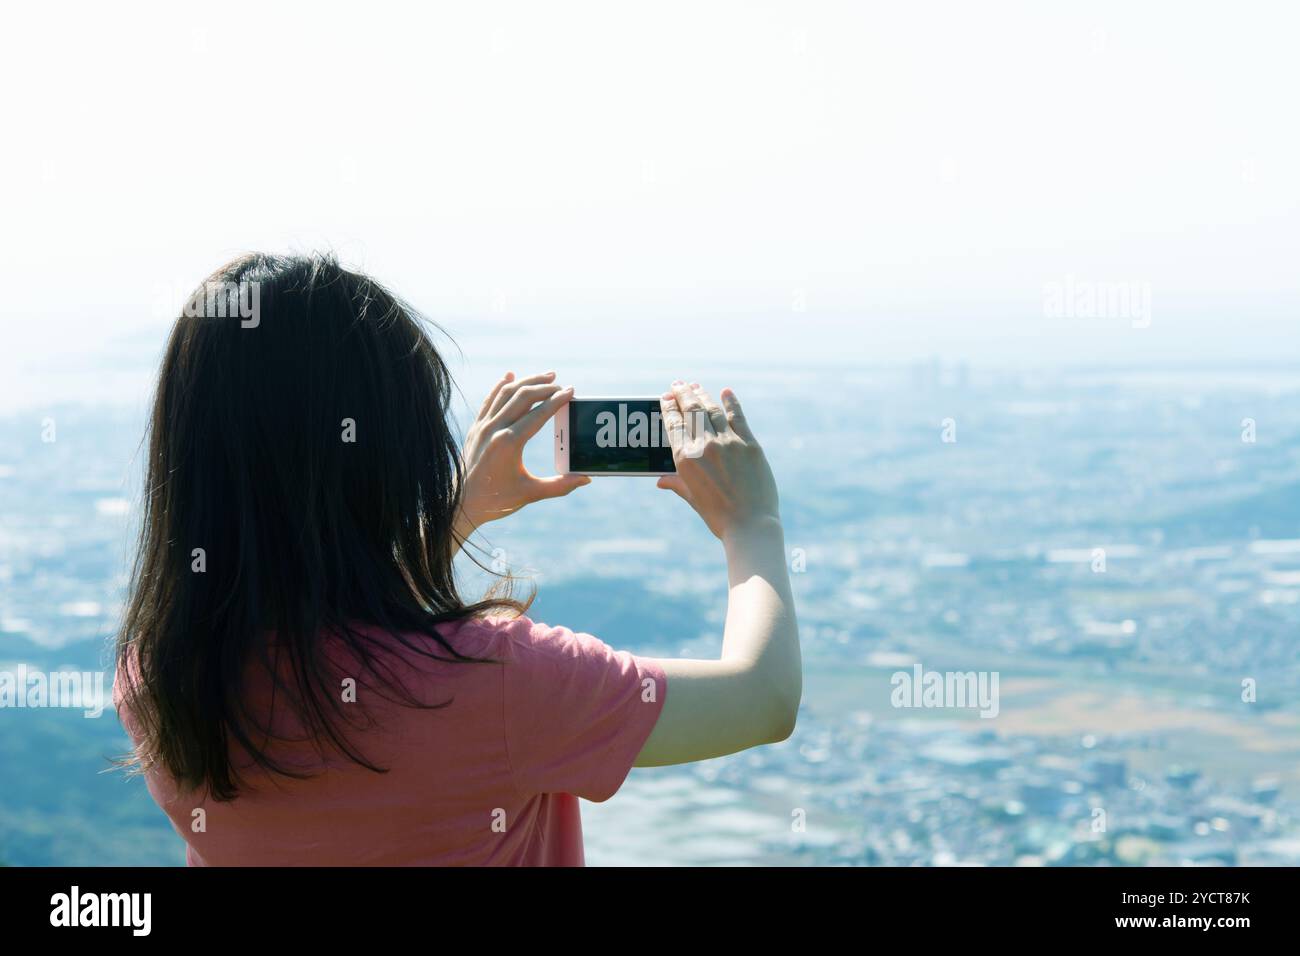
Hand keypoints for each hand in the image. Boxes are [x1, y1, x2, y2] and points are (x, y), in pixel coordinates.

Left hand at [455, 371, 588, 542]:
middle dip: (544, 386)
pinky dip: (501, 386)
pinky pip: (489, 399)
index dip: (557, 401)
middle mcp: (494, 429)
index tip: (571, 392)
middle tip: (561, 384)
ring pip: (506, 393)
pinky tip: (510, 376)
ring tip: (546, 377)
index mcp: (509, 443)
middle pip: (523, 396)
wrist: (462, 503)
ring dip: (527, 381)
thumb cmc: (497, 500)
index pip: (539, 414)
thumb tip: (586, 478)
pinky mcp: (475, 428)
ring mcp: (482, 426)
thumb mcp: (531, 493)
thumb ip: (560, 485)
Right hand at [656, 382, 779, 539]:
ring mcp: (728, 443)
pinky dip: (730, 402)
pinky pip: (737, 417)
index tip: (666, 396)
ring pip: (711, 410)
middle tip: (678, 383)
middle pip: (691, 411)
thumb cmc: (719, 517)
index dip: (669, 407)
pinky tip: (726, 392)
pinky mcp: (749, 444)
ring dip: (702, 395)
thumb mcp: (693, 499)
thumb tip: (660, 481)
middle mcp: (704, 446)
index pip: (674, 424)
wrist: (750, 525)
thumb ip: (677, 484)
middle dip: (683, 394)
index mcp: (685, 459)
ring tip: (696, 386)